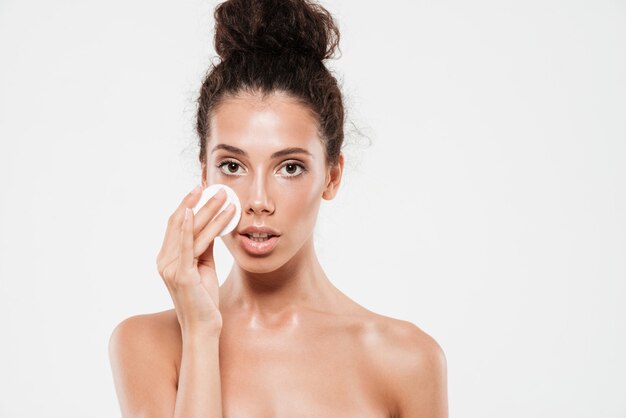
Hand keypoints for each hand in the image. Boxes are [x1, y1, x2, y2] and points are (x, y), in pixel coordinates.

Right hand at [156, 185, 235, 333]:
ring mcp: (171, 268)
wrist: (204, 326)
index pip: (176, 224)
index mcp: (167, 258)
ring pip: (188, 231)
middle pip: (180, 222)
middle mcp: (164, 261)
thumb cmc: (204, 298)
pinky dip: (188, 227)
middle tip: (212, 185)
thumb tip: (211, 223)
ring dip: (206, 210)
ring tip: (223, 197)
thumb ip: (204, 245)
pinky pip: (185, 246)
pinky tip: (193, 211)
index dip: (187, 203)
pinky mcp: (182, 275)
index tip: (201, 188)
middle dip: (197, 201)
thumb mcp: (204, 265)